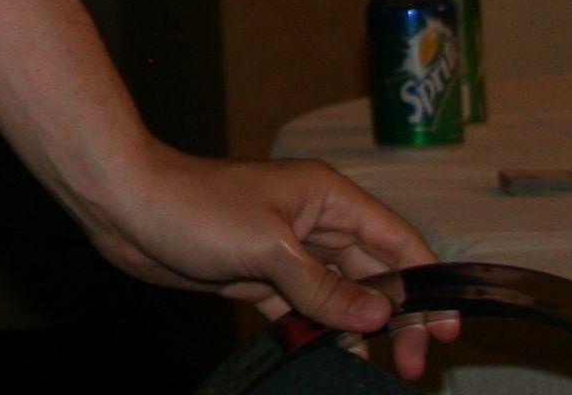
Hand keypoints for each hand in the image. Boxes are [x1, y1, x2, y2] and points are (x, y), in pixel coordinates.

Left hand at [78, 146, 458, 381]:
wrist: (126, 207)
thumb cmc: (193, 206)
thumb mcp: (267, 248)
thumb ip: (324, 286)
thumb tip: (378, 317)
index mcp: (328, 199)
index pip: (399, 242)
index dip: (428, 284)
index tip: (445, 330)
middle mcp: (315, 223)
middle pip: (379, 275)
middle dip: (401, 318)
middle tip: (413, 366)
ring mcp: (289, 252)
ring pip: (344, 296)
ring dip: (362, 331)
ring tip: (380, 372)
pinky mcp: (262, 277)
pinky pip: (307, 311)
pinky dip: (322, 334)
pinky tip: (333, 360)